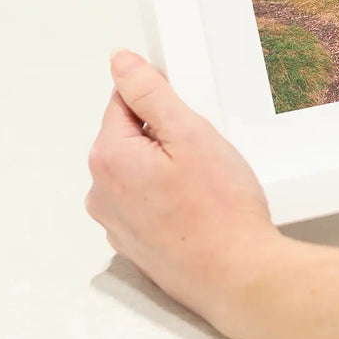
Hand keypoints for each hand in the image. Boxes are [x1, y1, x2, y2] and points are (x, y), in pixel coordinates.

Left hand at [85, 50, 286, 338]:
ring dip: (168, 167)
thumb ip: (150, 93)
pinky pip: (147, 200)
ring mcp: (115, 221)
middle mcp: (101, 191)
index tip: (189, 118)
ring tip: (205, 184)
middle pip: (131, 136)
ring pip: (140, 169)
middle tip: (204, 154)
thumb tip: (122, 64)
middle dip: (166, 136)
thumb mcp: (190, 134)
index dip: (162, 101)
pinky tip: (198, 206)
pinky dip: (169, 196)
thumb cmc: (220, 211)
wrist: (237, 274)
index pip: (123, 101)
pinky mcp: (132, 242)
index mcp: (108, 157)